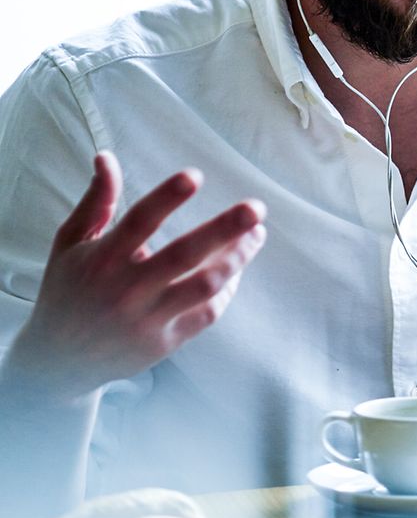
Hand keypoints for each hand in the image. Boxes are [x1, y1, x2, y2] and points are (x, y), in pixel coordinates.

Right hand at [6, 151, 266, 399]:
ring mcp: (147, 318)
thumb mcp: (71, 243)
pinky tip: (237, 268)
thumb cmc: (69, 290)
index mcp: (104, 258)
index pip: (139, 221)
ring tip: (257, 234)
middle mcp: (126, 288)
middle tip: (256, 208)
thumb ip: (96, 201)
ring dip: (236, 259)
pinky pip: (206, 314)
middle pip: (183, 254)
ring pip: (203, 286)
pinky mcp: (163, 343)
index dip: (167, 197)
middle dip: (224, 230)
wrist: (58, 361)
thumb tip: (106, 156)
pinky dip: (226, 291)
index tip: (195, 176)